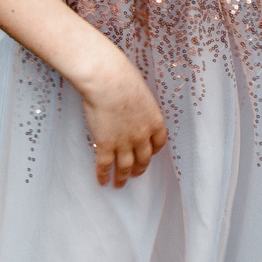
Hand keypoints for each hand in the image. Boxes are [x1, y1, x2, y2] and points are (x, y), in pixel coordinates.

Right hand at [75, 46, 165, 186]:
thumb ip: (139, 105)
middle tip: (135, 174)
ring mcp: (124, 142)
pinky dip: (103, 175)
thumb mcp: (140, 91)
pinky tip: (102, 181)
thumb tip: (132, 106)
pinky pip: (105, 165)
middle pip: (143, 158)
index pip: (158, 142)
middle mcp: (142, 136)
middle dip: (139, 168)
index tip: (150, 154)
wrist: (107, 81)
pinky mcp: (106, 145)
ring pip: (125, 166)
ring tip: (119, 184)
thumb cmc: (122, 77)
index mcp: (154, 121)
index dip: (154, 150)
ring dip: (122, 177)